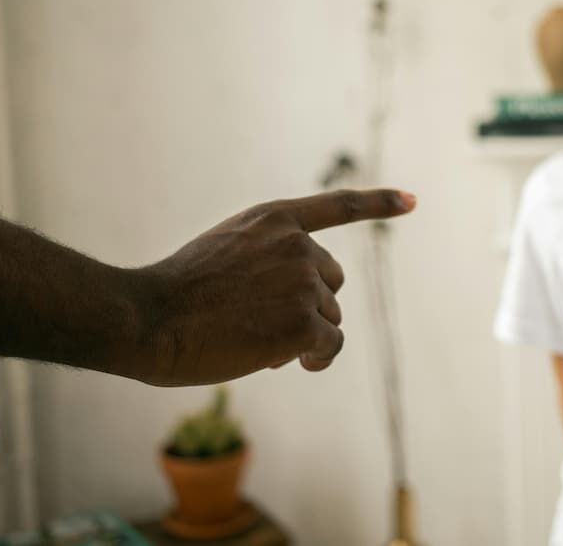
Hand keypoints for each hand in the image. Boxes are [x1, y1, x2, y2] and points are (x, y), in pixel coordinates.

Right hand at [134, 189, 415, 384]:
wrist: (148, 318)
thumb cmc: (174, 294)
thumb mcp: (223, 251)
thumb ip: (267, 259)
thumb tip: (311, 313)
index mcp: (273, 218)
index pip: (337, 205)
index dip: (379, 203)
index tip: (413, 200)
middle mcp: (295, 243)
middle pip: (331, 282)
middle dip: (307, 306)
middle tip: (260, 323)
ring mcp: (301, 281)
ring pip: (329, 318)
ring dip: (303, 335)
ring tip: (254, 341)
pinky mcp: (303, 322)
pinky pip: (329, 346)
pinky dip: (316, 360)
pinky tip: (287, 363)